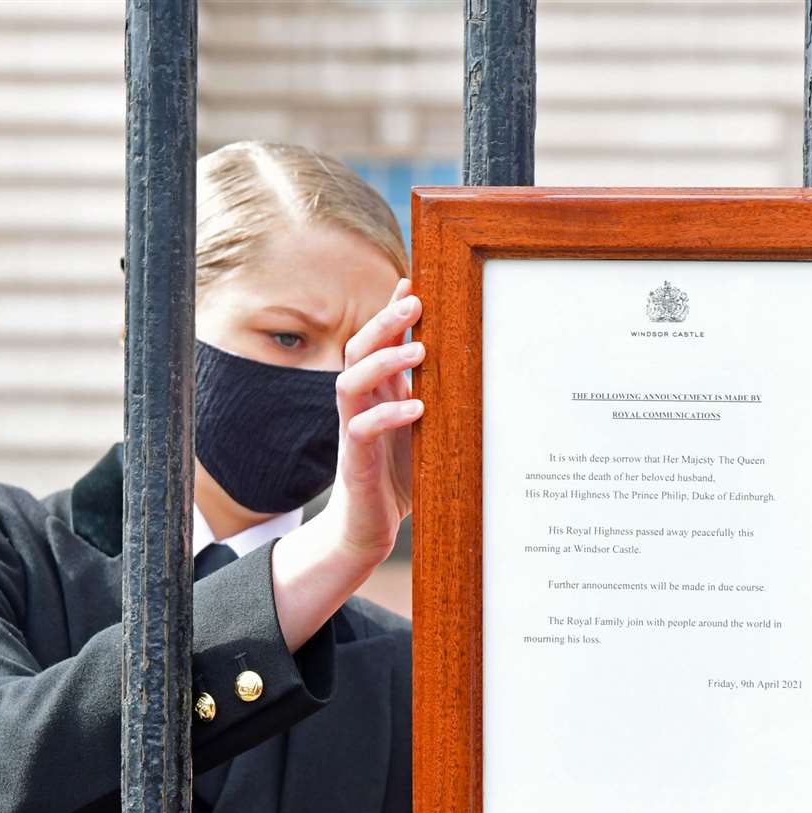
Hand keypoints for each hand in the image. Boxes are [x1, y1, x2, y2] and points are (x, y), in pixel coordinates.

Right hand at [267, 282, 423, 650]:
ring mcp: (352, 431)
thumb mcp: (421, 429)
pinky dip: (387, 415)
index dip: (390, 311)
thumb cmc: (398, 477)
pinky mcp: (354, 463)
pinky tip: (416, 407)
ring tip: (419, 350)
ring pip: (350, 382)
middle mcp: (359, 405)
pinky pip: (361, 430)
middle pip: (358, 350)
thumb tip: (461, 363)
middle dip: (384, 322)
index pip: (375, 341)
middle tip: (415, 301)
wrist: (367, 530)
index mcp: (375, 393)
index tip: (414, 282)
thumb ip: (431, 395)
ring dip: (384, 362)